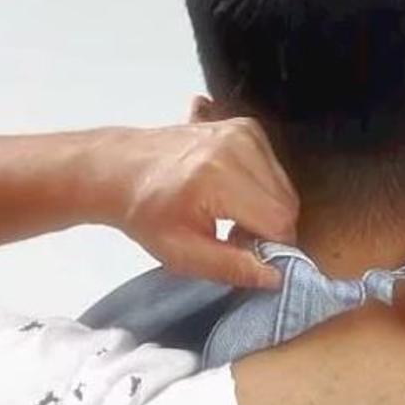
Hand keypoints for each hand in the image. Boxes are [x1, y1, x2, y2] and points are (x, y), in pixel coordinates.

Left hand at [95, 118, 298, 288]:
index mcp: (220, 176)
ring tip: (229, 215)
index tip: (242, 251)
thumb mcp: (181, 253)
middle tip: (232, 236)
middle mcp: (238, 146)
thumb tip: (275, 277)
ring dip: (266, 209)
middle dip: (268, 228)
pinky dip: (261, 188)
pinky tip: (232, 194)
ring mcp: (244, 131)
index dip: (268, 247)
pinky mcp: (246, 127)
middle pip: (287, 204)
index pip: (279, 223)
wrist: (118, 169)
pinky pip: (275, 170)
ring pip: (284, 188)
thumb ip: (231, 267)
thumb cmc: (144, 211)